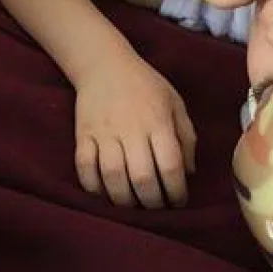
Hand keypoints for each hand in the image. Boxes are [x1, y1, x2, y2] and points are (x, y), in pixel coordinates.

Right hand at [74, 55, 196, 208]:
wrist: (104, 64)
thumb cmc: (145, 85)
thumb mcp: (175, 103)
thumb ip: (186, 138)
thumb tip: (189, 173)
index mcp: (158, 121)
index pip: (170, 166)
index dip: (177, 191)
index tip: (179, 201)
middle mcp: (131, 128)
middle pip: (142, 177)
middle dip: (152, 202)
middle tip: (156, 207)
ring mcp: (104, 132)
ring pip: (113, 177)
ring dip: (124, 200)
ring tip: (133, 205)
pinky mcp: (83, 134)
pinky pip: (84, 167)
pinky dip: (93, 186)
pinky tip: (104, 193)